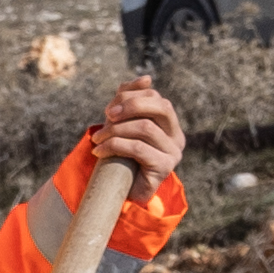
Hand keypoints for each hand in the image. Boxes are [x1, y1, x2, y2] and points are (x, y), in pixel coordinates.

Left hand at [96, 76, 184, 202]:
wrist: (120, 195)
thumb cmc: (121, 157)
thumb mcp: (123, 124)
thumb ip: (130, 99)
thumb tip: (147, 77)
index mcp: (170, 124)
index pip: (155, 96)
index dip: (130, 97)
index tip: (108, 110)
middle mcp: (177, 137)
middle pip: (161, 106)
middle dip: (130, 106)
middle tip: (107, 116)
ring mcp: (173, 153)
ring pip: (145, 127)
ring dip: (115, 130)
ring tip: (97, 140)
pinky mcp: (164, 168)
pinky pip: (138, 148)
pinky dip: (114, 146)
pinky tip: (99, 152)